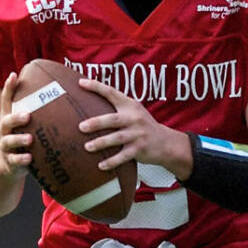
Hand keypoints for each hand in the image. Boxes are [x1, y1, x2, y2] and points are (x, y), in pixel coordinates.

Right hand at [0, 72, 33, 175]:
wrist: (6, 165)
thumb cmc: (22, 138)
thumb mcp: (25, 124)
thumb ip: (37, 110)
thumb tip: (59, 88)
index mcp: (8, 118)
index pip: (6, 100)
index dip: (8, 88)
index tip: (14, 75)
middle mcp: (4, 131)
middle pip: (6, 121)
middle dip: (16, 118)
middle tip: (28, 116)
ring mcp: (6, 146)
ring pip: (9, 141)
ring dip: (19, 139)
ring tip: (30, 139)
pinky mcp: (9, 161)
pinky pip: (14, 160)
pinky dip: (21, 159)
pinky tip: (30, 158)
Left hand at [76, 78, 191, 176]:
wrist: (166, 142)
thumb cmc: (143, 126)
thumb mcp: (134, 111)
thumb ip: (118, 106)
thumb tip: (90, 103)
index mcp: (130, 105)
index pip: (111, 92)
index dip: (96, 86)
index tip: (81, 82)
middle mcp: (134, 118)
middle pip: (113, 119)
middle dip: (96, 123)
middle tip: (81, 127)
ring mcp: (137, 134)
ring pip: (116, 138)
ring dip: (101, 143)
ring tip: (87, 147)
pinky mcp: (139, 149)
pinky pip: (123, 156)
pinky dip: (111, 162)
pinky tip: (101, 166)